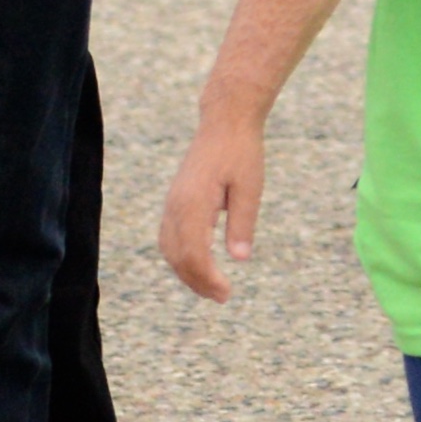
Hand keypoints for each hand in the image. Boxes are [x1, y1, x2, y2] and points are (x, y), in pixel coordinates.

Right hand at [159, 112, 268, 301]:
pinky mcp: (174, 202)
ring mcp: (171, 204)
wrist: (224, 124)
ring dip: (187, 272)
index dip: (208, 278)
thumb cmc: (242, 152)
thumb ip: (243, 223)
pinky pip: (169, 238)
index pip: (194, 254)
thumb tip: (240, 259)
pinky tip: (197, 266)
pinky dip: (180, 257)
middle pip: (178, 257)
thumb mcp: (250, 187)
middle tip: (222, 297)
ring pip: (170, 250)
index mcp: (193, 204)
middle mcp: (176, 207)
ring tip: (211, 287)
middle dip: (197, 281)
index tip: (225, 294)